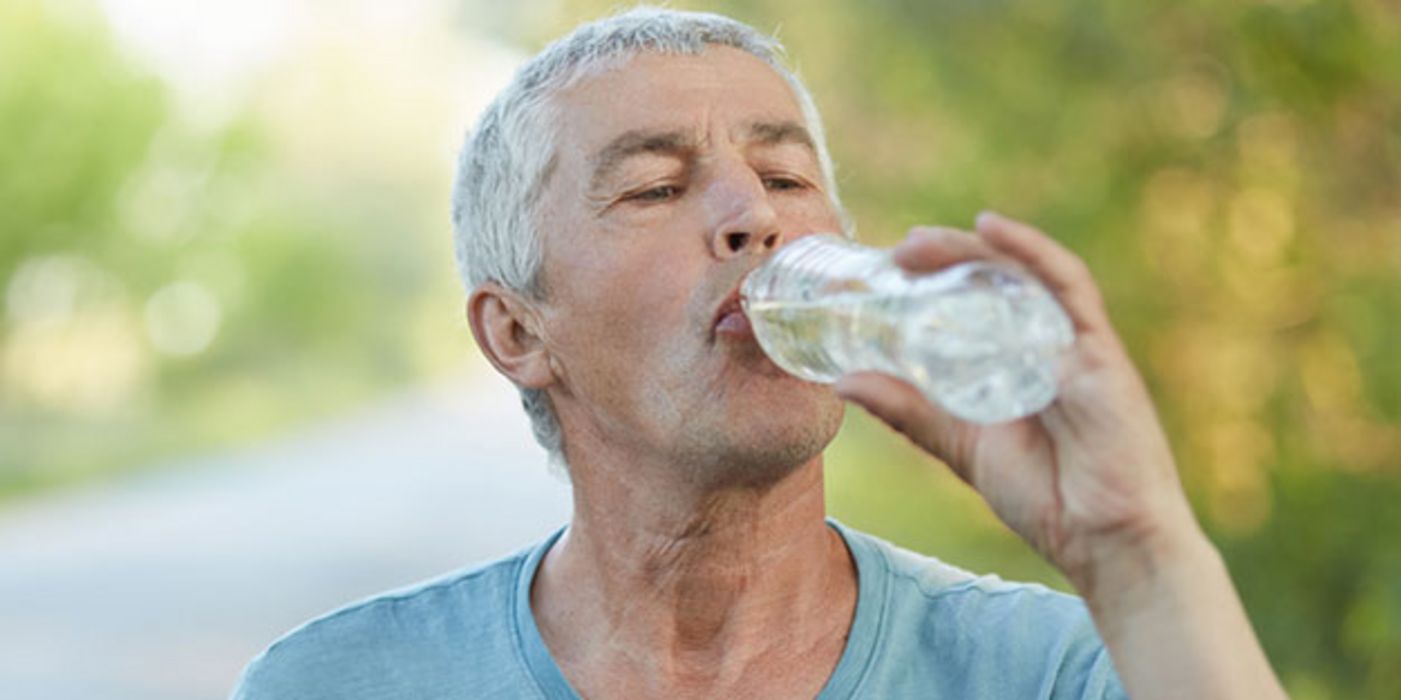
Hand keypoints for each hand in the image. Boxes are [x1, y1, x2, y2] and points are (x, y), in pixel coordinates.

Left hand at [835, 212, 1200, 591]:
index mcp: (1021, 355)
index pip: (981, 296)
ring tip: (920, 244)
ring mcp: (1078, 343)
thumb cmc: (1046, 494)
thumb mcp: (960, 444)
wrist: (1106, 543)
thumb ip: (908, 411)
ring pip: (1026, 274)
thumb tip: (842, 381)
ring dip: (974, 250)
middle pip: (1001, 276)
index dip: (936, 272)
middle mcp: (1050, 340)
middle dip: (949, 254)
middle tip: (897, 251)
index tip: (885, 267)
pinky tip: (994, 230)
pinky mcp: (1101, 355)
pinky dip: (1033, 254)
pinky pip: (1070, 290)